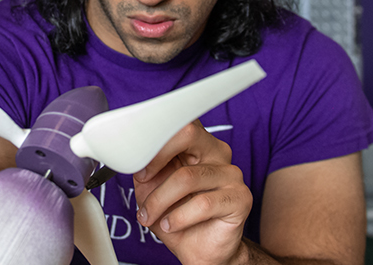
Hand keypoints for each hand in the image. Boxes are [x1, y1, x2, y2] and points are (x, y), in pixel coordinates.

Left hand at [132, 121, 252, 264]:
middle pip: (188, 134)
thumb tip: (132, 154)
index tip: (137, 163)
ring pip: (187, 176)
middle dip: (157, 159)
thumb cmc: (177, 216)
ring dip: (160, 201)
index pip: (179, 122)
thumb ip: (144, 167)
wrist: (199, 249)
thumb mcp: (151, 189)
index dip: (154, 137)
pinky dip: (179, 217)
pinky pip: (203, 203)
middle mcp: (217, 152)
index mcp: (198, 144)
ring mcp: (232, 174)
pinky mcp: (241, 198)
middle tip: (143, 180)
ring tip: (151, 217)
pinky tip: (170, 225)